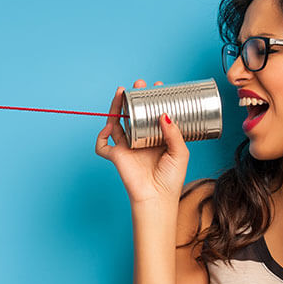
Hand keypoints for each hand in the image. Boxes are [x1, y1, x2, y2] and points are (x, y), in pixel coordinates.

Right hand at [95, 80, 188, 205]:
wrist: (157, 198)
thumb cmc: (171, 179)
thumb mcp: (181, 153)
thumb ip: (174, 134)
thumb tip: (164, 115)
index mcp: (156, 138)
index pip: (152, 114)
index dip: (153, 100)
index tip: (158, 87)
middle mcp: (140, 140)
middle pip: (133, 114)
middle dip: (133, 98)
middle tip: (139, 85)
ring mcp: (127, 147)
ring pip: (116, 123)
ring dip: (116, 107)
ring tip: (121, 92)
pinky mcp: (117, 156)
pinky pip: (102, 145)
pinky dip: (101, 136)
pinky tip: (109, 127)